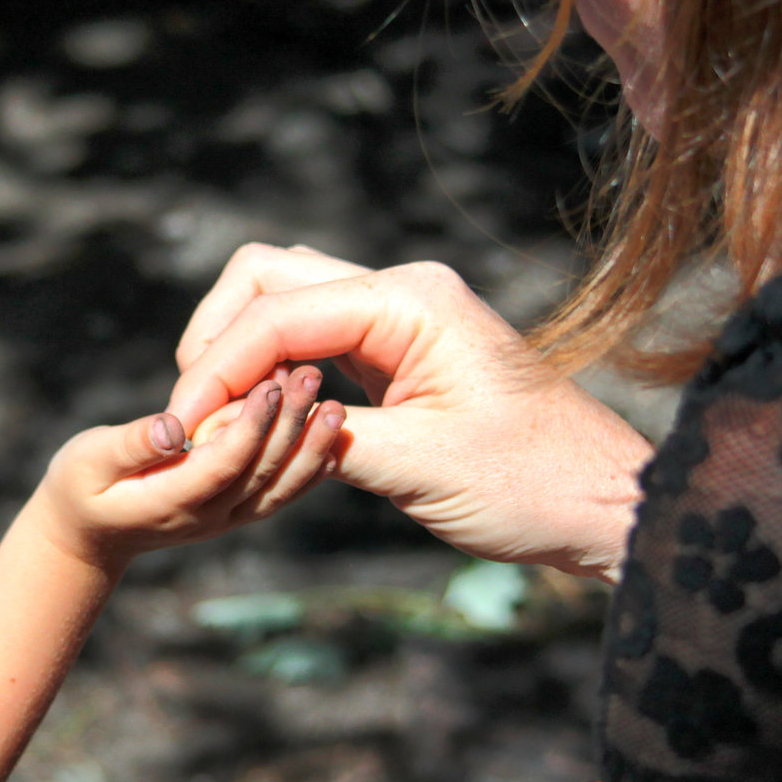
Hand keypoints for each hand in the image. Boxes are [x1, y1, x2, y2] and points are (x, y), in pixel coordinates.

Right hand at [31, 366, 343, 570]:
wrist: (89, 536)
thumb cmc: (81, 485)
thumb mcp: (88, 461)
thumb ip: (130, 445)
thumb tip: (172, 424)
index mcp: (173, 498)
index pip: (225, 461)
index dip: (251, 424)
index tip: (273, 381)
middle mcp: (209, 514)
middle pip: (262, 471)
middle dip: (291, 424)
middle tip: (314, 377)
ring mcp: (228, 518)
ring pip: (281, 486)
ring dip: (311, 447)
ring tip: (334, 405)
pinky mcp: (238, 511)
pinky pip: (282, 493)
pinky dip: (310, 467)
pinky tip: (332, 435)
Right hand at [169, 244, 651, 577]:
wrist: (600, 502)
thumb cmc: (529, 483)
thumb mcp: (418, 466)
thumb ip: (318, 440)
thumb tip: (232, 437)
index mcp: (410, 299)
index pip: (277, 313)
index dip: (216, 369)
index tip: (181, 427)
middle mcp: (402, 290)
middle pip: (267, 279)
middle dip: (216, 342)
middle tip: (192, 418)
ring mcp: (400, 317)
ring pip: (285, 304)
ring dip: (240, 354)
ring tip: (217, 423)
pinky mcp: (398, 351)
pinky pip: (313, 341)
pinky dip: (273, 372)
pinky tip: (258, 421)